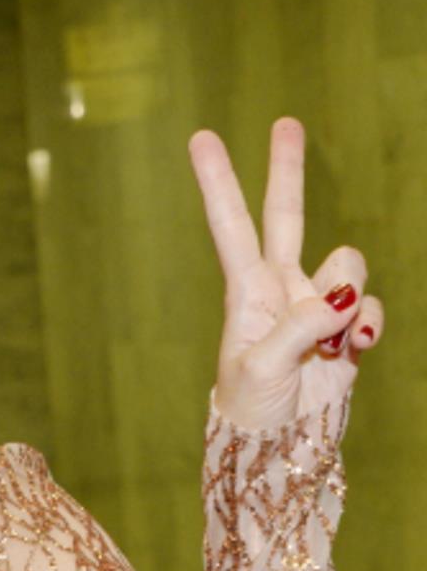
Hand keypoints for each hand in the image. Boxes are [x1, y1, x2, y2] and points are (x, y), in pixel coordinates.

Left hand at [188, 118, 383, 429]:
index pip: (231, 224)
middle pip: (286, 216)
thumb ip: (298, 328)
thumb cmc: (250, 408)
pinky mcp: (345, 331)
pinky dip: (370, 323)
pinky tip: (355, 348)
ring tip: (335, 340)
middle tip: (286, 122)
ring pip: (347, 266)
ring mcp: (313, 306)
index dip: (218, 181)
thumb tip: (340, 298)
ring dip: (350, 295)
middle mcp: (279, 287)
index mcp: (245, 290)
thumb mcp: (261, 367)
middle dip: (286, 171)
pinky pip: (369, 307)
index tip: (200, 138)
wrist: (277, 448)